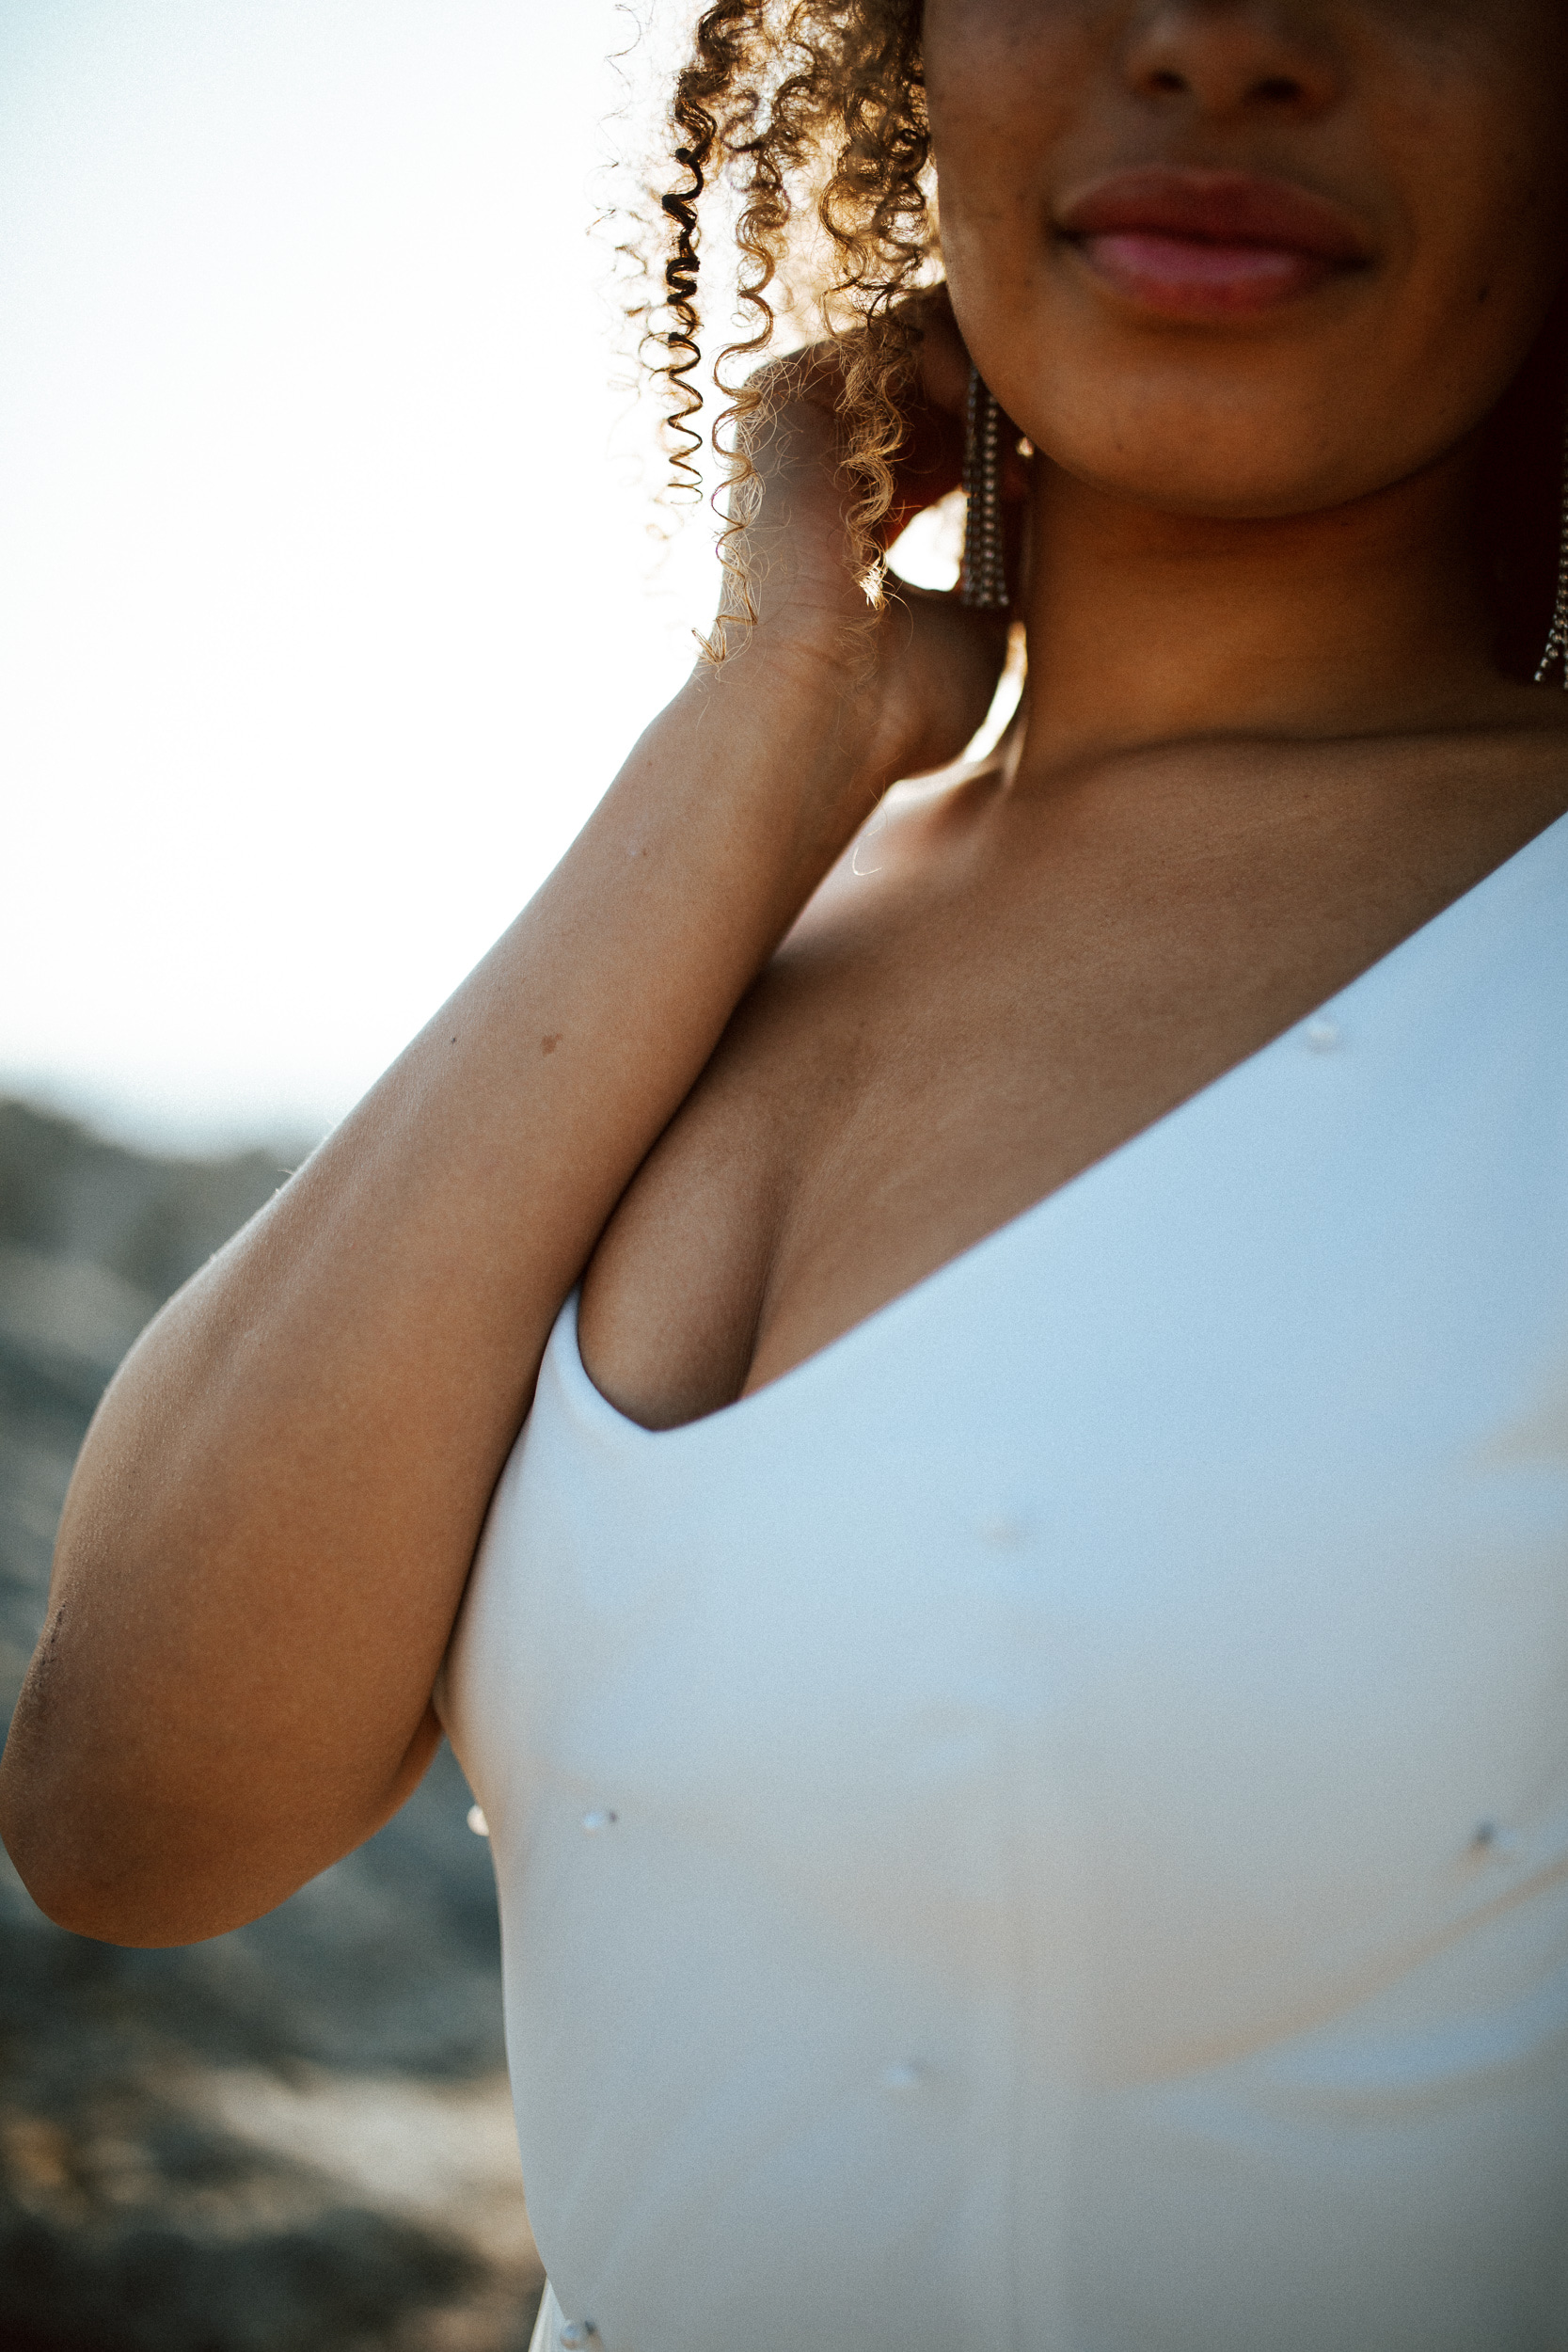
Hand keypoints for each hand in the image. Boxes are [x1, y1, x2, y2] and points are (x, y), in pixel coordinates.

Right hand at [711, 288, 1026, 786]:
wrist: (817, 721)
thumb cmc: (897, 709)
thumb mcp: (982, 620)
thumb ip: (1010, 549)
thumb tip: (1050, 489)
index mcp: (862, 527)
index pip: (947, 447)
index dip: (1010, 444)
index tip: (1051, 477)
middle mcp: (825, 472)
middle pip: (933, 389)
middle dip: (1002, 400)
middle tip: (1052, 432)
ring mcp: (801, 434)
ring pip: (914, 350)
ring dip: (981, 371)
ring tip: (1017, 420)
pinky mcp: (780, 401)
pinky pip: (880, 336)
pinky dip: (938, 353)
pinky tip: (977, 402)